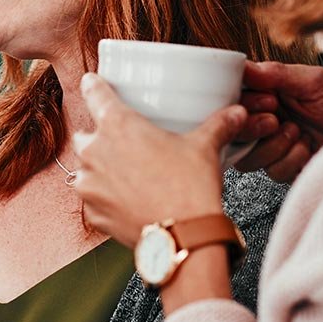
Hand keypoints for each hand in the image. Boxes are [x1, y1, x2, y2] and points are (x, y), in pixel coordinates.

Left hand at [73, 74, 242, 248]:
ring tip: (127, 176)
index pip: (93, 93)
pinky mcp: (92, 214)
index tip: (92, 82)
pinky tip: (128, 201)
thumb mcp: (205, 148)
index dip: (93, 85)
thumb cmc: (190, 189)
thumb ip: (218, 125)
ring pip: (85, 169)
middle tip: (124, 145)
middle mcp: (95, 152)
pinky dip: (106, 199)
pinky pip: (93, 201)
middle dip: (99, 138)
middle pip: (85, 135)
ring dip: (100, 170)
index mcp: (117, 125)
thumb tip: (237, 113)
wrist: (183, 239)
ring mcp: (89, 185)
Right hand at [231, 60, 322, 182]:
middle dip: (252, 128)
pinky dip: (291, 159)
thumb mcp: (314, 81)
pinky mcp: (288, 170)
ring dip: (272, 145)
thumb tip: (245, 67)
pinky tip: (307, 148)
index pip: (233, 103)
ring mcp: (275, 149)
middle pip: (232, 134)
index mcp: (266, 96)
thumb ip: (277, 74)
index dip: (242, 105)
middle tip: (276, 118)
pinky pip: (273, 171)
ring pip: (248, 158)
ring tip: (297, 131)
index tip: (267, 100)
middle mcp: (266, 123)